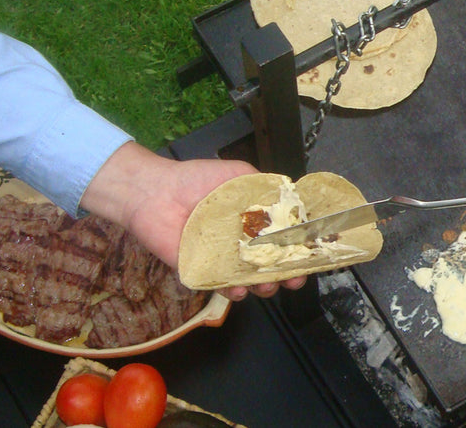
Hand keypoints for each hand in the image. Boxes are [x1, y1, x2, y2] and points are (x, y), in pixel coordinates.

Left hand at [81, 142, 307, 300]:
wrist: (155, 191)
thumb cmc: (195, 179)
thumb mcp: (239, 175)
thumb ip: (266, 188)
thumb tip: (294, 199)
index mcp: (252, 223)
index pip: (281, 241)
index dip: (297, 252)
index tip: (309, 258)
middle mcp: (239, 244)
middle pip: (269, 267)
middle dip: (285, 277)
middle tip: (292, 280)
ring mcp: (220, 260)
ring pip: (248, 281)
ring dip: (262, 288)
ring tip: (266, 286)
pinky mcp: (199, 271)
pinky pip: (219, 286)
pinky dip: (231, 290)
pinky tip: (237, 287)